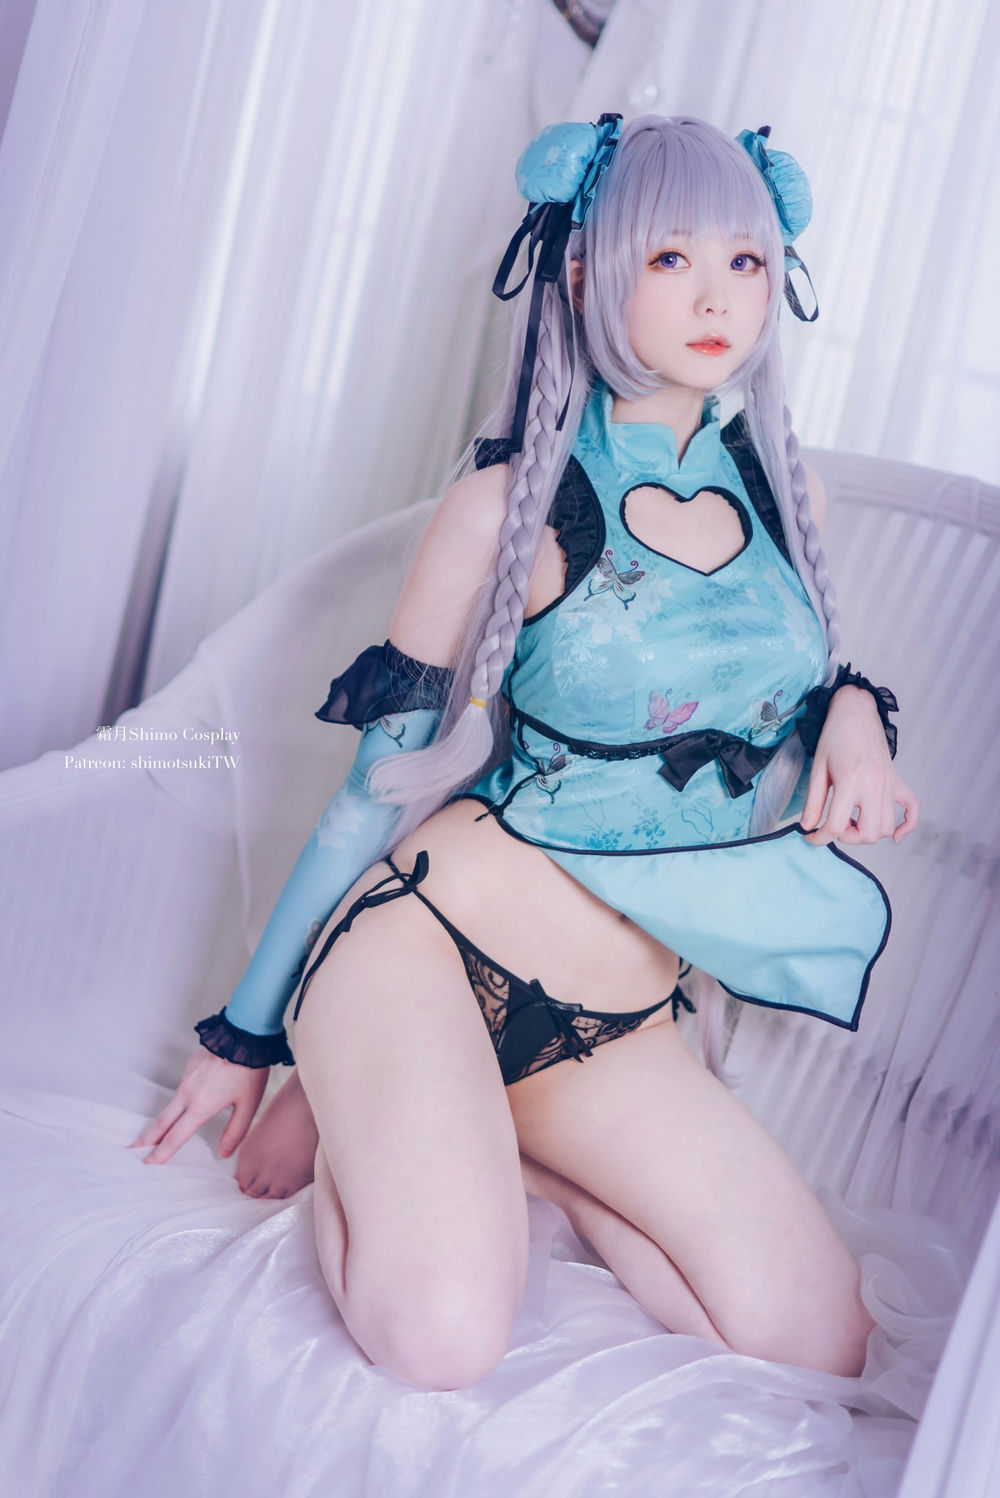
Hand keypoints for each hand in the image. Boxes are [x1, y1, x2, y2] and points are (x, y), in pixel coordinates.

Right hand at [126, 1048, 268, 1164]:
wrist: (245, 1033)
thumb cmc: (250, 1069)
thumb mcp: (248, 1104)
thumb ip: (236, 1131)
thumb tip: (224, 1153)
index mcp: (201, 1106)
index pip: (176, 1136)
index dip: (161, 1153)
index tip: (148, 1164)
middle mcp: (188, 1093)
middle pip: (162, 1122)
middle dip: (146, 1140)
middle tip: (132, 1151)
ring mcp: (187, 1078)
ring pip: (169, 1105)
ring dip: (160, 1122)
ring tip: (154, 1134)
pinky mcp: (190, 1067)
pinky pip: (180, 1089)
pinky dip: (174, 1103)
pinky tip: (181, 1106)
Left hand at [801, 685, 919, 846]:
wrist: (855, 713)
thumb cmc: (834, 737)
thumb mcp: (818, 769)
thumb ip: (813, 801)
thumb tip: (807, 827)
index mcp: (850, 781)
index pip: (836, 825)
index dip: (820, 838)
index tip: (811, 837)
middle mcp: (874, 785)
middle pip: (868, 833)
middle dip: (848, 838)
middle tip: (835, 825)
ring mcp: (889, 784)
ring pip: (887, 827)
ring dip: (869, 832)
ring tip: (853, 819)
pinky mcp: (898, 781)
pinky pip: (913, 809)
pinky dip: (908, 826)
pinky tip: (896, 835)